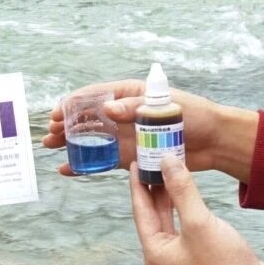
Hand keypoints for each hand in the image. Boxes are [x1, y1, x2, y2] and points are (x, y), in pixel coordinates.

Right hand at [41, 80, 258, 180]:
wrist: (214, 141)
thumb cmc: (194, 115)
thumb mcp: (165, 106)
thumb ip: (135, 108)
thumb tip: (107, 108)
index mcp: (130, 94)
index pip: (95, 95)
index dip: (73, 103)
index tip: (58, 113)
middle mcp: (123, 115)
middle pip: (87, 118)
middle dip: (66, 125)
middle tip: (49, 135)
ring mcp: (125, 136)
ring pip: (91, 139)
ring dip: (70, 143)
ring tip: (51, 148)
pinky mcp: (130, 156)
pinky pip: (103, 160)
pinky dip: (86, 164)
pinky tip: (68, 169)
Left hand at [130, 156, 263, 264]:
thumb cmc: (224, 264)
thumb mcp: (199, 222)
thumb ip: (181, 190)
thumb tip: (166, 161)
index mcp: (155, 251)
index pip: (141, 210)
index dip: (138, 183)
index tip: (136, 160)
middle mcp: (164, 255)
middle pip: (154, 213)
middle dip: (154, 186)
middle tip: (153, 159)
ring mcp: (182, 255)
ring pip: (171, 217)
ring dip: (171, 194)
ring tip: (169, 168)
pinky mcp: (200, 254)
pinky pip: (187, 223)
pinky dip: (186, 205)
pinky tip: (189, 191)